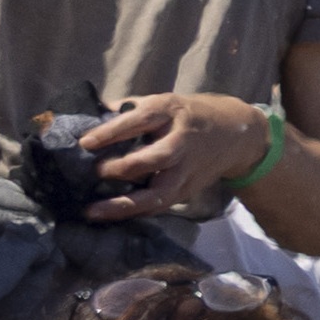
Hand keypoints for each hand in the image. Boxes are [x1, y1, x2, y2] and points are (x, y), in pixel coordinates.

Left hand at [81, 91, 279, 222]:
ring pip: (160, 191)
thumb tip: (85, 115)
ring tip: (94, 211)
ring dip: (127, 204)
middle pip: (156, 158)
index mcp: (170, 113)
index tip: (85, 143)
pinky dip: (135, 212)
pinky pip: (160, 205)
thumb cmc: (186, 114)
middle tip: (97, 172)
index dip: (112, 132)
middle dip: (126, 167)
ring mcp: (187, 169)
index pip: (140, 121)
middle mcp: (181, 141)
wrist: (235, 133)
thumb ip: (126, 109)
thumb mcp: (162, 102)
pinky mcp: (188, 189)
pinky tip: (110, 216)